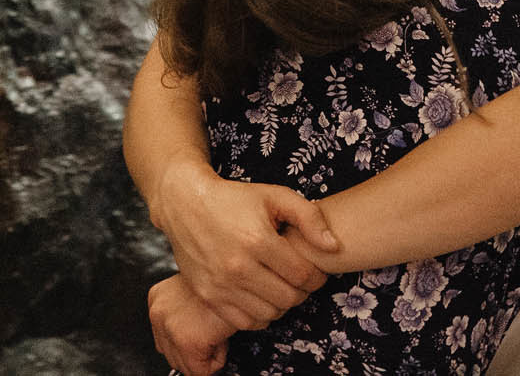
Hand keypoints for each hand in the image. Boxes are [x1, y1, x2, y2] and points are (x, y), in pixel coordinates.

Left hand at [150, 273, 232, 375]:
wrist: (243, 276)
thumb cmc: (228, 279)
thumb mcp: (197, 290)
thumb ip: (185, 312)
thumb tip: (190, 333)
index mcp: (158, 297)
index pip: (163, 339)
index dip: (189, 339)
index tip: (202, 333)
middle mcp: (158, 312)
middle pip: (172, 355)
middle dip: (197, 349)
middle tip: (213, 329)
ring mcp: (170, 328)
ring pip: (185, 366)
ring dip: (207, 353)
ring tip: (218, 330)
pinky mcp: (188, 342)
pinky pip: (201, 371)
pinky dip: (217, 360)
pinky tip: (222, 337)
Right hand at [155, 165, 337, 330]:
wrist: (186, 205)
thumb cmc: (235, 199)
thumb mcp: (276, 196)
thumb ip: (310, 218)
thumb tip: (333, 246)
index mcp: (258, 240)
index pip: (303, 275)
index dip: (317, 276)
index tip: (316, 270)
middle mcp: (238, 267)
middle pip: (288, 298)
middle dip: (302, 291)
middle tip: (301, 280)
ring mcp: (220, 285)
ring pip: (269, 314)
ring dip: (282, 305)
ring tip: (282, 287)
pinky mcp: (208, 296)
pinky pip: (245, 322)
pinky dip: (260, 315)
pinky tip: (262, 297)